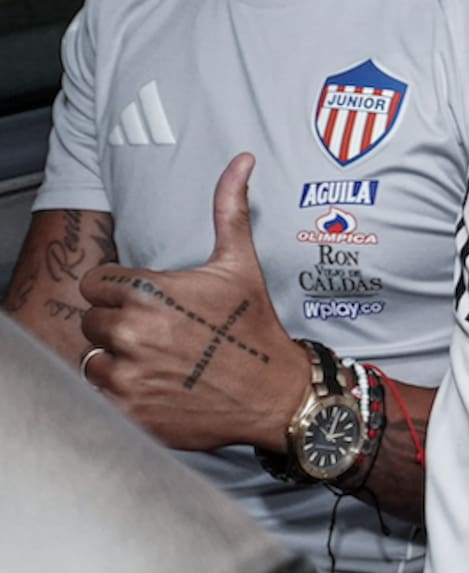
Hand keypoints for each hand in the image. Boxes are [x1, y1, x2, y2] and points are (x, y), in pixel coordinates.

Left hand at [78, 153, 307, 451]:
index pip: (95, 285)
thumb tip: (241, 161)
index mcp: (148, 293)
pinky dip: (122, 395)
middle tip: (159, 335)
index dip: (120, 292)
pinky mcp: (129, 412)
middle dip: (118, 326)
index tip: (149, 304)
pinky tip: (157, 388)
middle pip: (91, 321)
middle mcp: (131, 333)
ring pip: (92, 359)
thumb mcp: (240, 264)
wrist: (273, 394)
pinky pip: (100, 397)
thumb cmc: (254, 327)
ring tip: (158, 363)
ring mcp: (128, 376)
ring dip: (117, 361)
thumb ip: (228, 209)